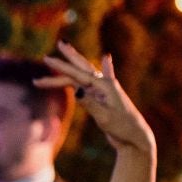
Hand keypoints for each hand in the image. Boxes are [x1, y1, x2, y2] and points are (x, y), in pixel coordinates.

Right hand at [38, 43, 154, 156]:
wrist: (136, 138)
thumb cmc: (122, 128)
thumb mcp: (104, 117)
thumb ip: (90, 103)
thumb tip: (76, 90)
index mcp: (104, 86)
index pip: (77, 75)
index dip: (61, 67)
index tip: (46, 60)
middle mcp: (105, 84)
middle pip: (83, 67)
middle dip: (69, 56)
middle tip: (59, 43)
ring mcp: (106, 90)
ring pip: (86, 73)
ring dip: (74, 66)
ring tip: (65, 54)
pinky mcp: (107, 97)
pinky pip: (103, 77)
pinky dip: (105, 66)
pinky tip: (107, 57)